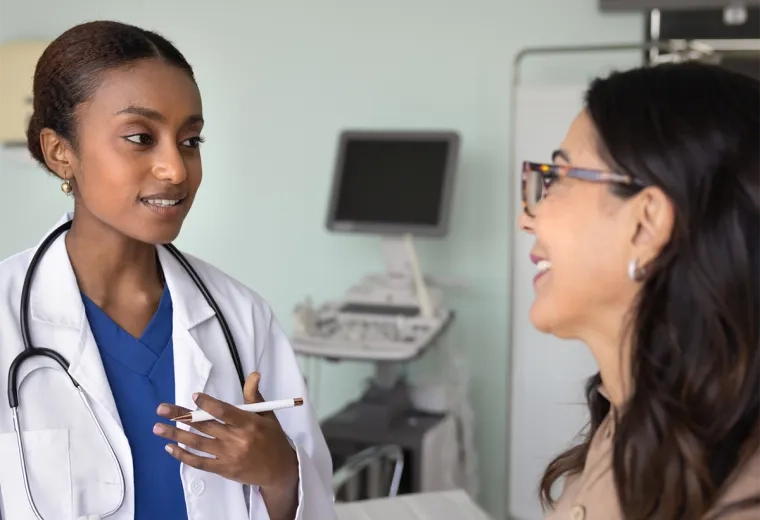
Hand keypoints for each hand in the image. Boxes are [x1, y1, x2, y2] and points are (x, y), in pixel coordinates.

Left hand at [154, 372, 298, 492]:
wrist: (279, 471)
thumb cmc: (273, 440)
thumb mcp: (267, 415)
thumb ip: (255, 396)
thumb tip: (253, 374)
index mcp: (249, 423)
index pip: (225, 411)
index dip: (208, 404)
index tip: (194, 397)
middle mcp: (237, 439)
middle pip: (204, 425)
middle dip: (181, 416)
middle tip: (161, 409)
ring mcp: (228, 455)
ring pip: (197, 443)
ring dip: (175, 435)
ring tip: (158, 428)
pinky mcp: (223, 469)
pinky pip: (199, 462)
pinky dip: (183, 455)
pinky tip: (170, 448)